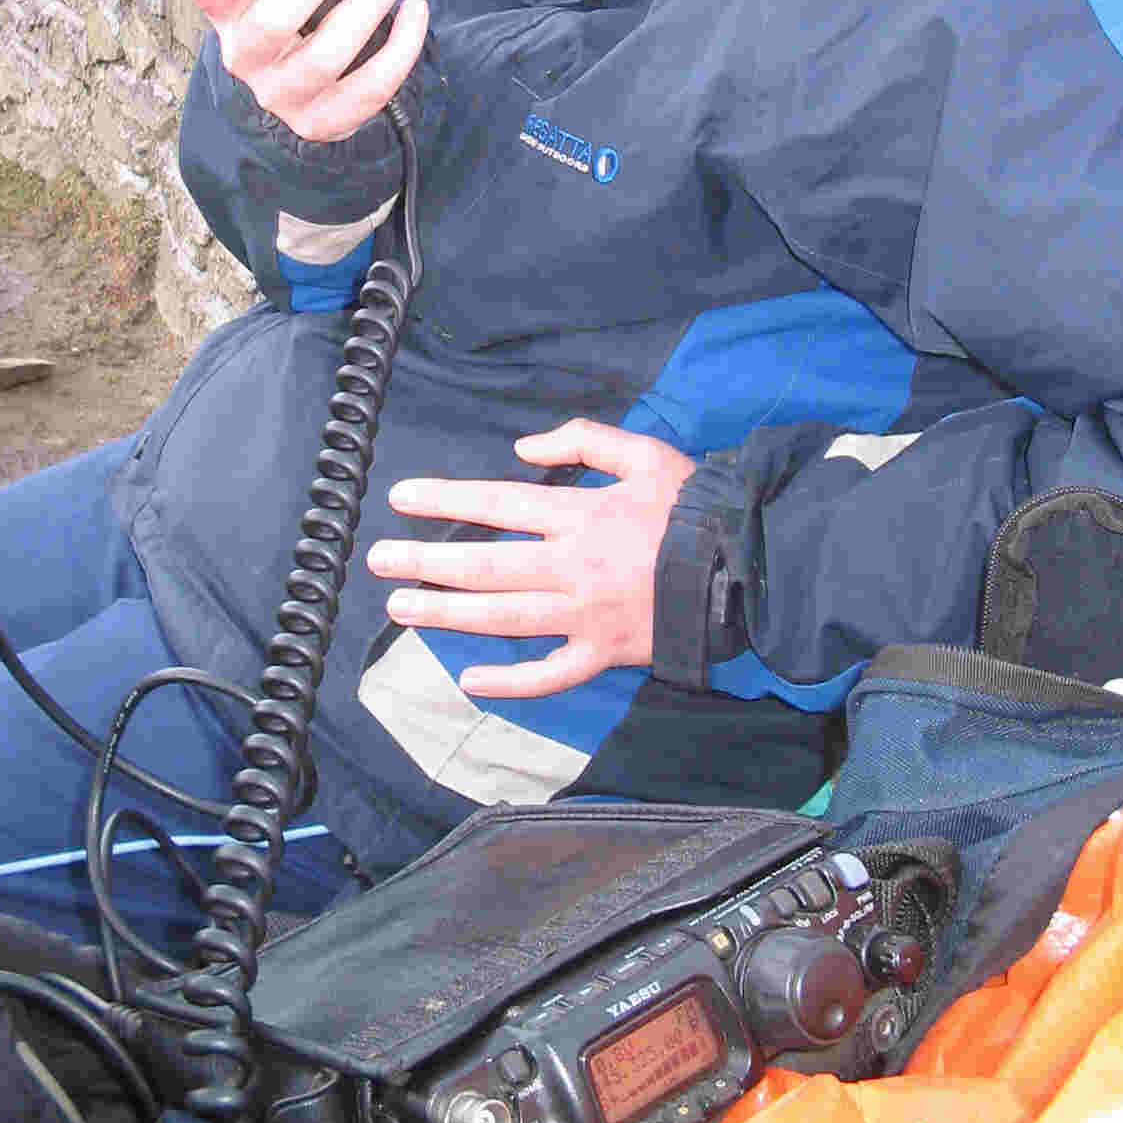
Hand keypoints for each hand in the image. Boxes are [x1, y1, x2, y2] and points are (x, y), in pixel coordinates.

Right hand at [177, 0, 428, 141]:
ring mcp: (285, 93)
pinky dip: (399, 51)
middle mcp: (245, 54)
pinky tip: (416, 12)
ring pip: (323, 58)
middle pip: (272, 22)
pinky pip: (366, 92)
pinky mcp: (326, 120)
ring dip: (365, 10)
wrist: (298, 85)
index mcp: (224, 7)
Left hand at [366, 421, 698, 697]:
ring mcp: (583, 617)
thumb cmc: (691, 507)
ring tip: (402, 609)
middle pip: (484, 566)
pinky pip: (549, 674)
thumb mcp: (642, 452)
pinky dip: (509, 682)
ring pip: (503, 619)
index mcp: (578, 516)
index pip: (495, 504)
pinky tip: (470, 680)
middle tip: (378, 562)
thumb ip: (581, 440)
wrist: (744, 567)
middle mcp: (570, 568)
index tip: (401, 499)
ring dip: (447, 614)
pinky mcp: (603, 654)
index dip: (444, 500)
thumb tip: (523, 448)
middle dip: (425, 563)